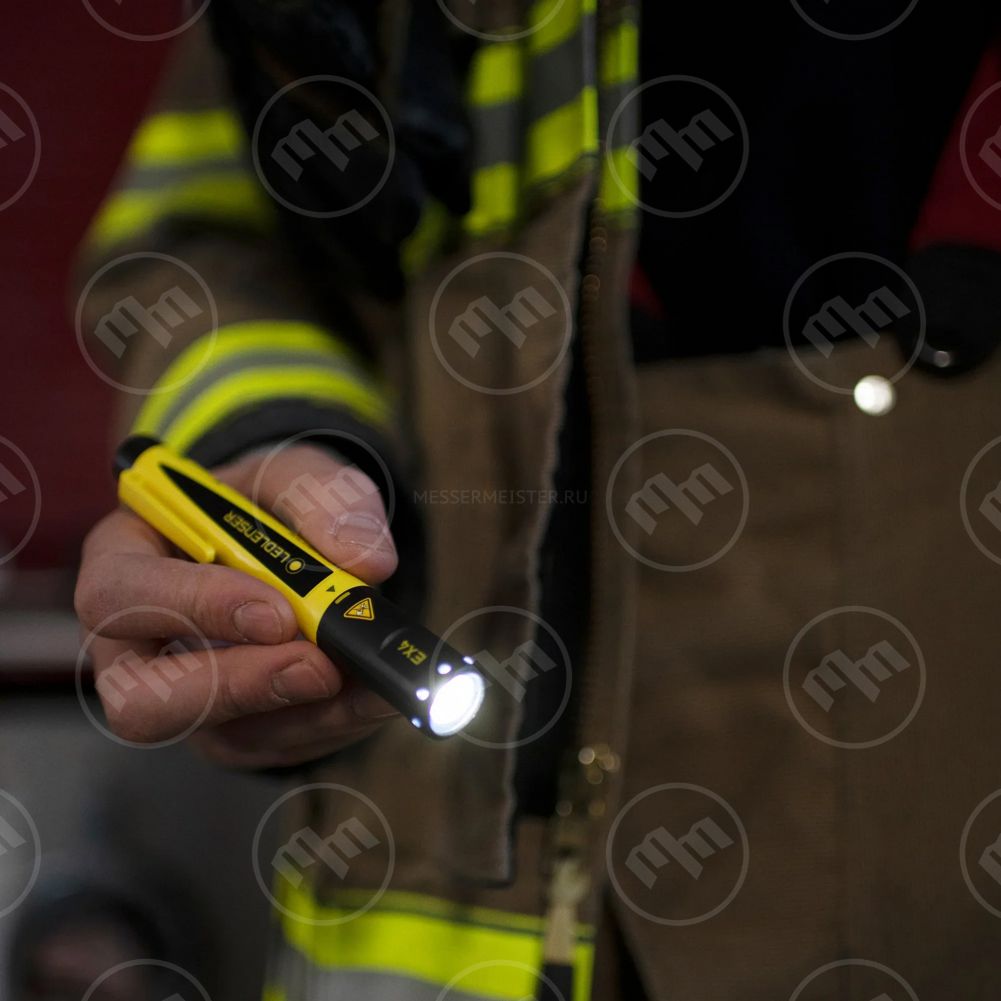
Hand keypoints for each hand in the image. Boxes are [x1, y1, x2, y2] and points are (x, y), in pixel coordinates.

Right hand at [75, 443, 399, 767]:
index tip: (277, 612)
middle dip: (239, 686)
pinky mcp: (234, 731)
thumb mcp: (297, 473)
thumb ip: (326, 499)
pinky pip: (276, 745)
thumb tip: (366, 562)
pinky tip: (375, 691)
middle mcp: (136, 641)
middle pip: (141, 699)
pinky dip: (336, 722)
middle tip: (319, 664)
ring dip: (305, 710)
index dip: (193, 607)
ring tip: (369, 674)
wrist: (296, 541)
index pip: (118, 594)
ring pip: (221, 735)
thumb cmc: (270, 504)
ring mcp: (183, 696)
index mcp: (126, 557)